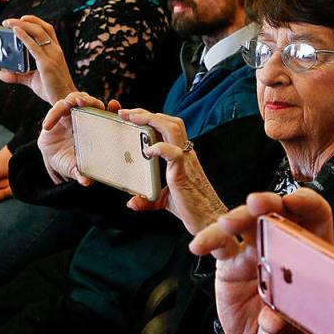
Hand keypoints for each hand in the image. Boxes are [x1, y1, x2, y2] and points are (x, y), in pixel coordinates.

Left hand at [0, 15, 77, 103]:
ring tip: (7, 23)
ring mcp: (53, 57)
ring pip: (38, 33)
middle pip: (42, 28)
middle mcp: (56, 51)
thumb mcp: (33, 80)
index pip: (48, 30)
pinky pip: (34, 47)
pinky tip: (15, 31)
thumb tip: (1, 74)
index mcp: (56, 52)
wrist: (64, 101)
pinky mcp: (47, 65)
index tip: (22, 18)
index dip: (36, 21)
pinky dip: (24, 37)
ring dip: (22, 25)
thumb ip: (18, 76)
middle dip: (25, 20)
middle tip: (8, 21)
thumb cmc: (52, 90)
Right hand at [37, 91, 112, 184]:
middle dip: (91, 100)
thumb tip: (86, 182)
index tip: (114, 104)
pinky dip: (53, 115)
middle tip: (86, 102)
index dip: (113, 109)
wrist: (55, 159)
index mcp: (98, 129)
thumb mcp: (76, 168)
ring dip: (74, 99)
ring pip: (75, 99)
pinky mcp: (57, 114)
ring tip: (71, 103)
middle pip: (92, 103)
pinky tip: (47, 126)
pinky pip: (56, 109)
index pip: (108, 115)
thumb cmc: (72, 161)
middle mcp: (86, 119)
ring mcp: (72, 115)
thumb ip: (82, 173)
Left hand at [121, 109, 227, 234]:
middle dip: (146, 113)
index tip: (131, 116)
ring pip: (173, 129)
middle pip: (170, 122)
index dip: (151, 118)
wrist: (208, 220)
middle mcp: (185, 154)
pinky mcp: (184, 174)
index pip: (168, 127)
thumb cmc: (190, 207)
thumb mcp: (164, 200)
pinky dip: (160, 148)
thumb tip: (132, 203)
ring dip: (151, 120)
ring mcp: (186, 162)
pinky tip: (147, 151)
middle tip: (125, 113)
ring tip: (132, 119)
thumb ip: (147, 200)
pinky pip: (174, 154)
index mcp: (181, 155)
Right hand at [190, 189, 333, 333]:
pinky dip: (208, 240)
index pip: (315, 217)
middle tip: (256, 204)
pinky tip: (199, 246)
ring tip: (226, 224)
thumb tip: (274, 321)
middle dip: (268, 202)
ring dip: (237, 217)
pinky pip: (219, 244)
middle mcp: (283, 247)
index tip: (294, 202)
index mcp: (310, 256)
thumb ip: (287, 330)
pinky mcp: (230, 262)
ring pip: (247, 221)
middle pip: (278, 211)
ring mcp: (255, 251)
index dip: (307, 204)